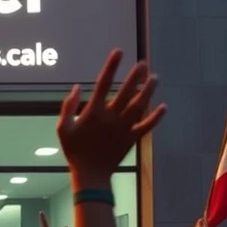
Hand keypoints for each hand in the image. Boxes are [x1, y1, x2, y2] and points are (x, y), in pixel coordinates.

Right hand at [56, 50, 164, 187]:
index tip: (118, 52)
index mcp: (93, 112)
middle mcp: (111, 117)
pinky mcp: (132, 139)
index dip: (111, 66)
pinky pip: (147, 126)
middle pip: (126, 91)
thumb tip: (76, 87)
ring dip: (148, 91)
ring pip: (139, 105)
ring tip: (155, 77)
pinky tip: (164, 107)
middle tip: (143, 63)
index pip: (103, 83)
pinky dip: (156, 117)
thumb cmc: (74, 151)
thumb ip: (67, 106)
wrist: (90, 174)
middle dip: (135, 76)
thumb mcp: (63, 128)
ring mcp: (123, 128)